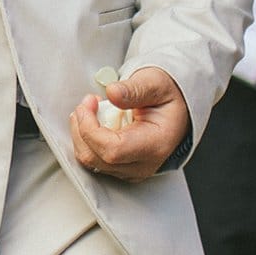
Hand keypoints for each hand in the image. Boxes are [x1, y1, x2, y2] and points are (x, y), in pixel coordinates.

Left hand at [71, 65, 188, 179]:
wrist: (174, 110)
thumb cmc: (166, 97)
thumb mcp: (155, 83)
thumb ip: (134, 89)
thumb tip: (113, 93)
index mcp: (155, 144)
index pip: (112, 150)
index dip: (91, 128)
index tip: (89, 104)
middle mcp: (144, 164)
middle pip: (96, 157)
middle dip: (82, 127)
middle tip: (89, 102)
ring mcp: (131, 170)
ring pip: (90, 161)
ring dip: (81, 133)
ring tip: (92, 109)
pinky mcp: (121, 169)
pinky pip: (93, 159)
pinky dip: (86, 140)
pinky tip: (94, 121)